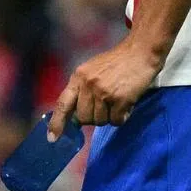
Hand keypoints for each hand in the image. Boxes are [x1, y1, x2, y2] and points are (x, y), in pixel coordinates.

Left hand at [48, 34, 162, 139]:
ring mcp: (103, 92)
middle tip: (104, 105)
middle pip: (83, 118)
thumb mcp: (92, 71)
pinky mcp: (120, 99)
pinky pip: (116, 121)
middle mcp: (88, 85)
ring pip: (100, 122)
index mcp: (78, 77)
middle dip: (93, 117)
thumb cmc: (115, 63)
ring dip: (109, 116)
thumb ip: (82, 90)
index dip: (57, 122)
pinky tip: (125, 104)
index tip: (52, 138)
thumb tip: (75, 117)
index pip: (63, 103)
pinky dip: (121, 117)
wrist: (139, 53)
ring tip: (116, 101)